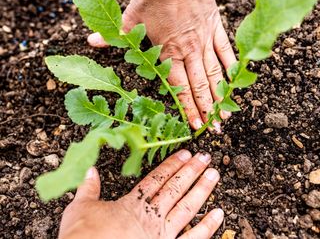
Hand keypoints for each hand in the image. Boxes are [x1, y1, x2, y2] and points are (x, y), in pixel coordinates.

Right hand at [59, 150, 222, 238]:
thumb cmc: (82, 237)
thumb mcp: (80, 208)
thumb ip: (88, 188)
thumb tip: (89, 169)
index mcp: (133, 204)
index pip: (157, 179)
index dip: (172, 164)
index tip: (185, 153)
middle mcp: (151, 216)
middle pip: (175, 188)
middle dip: (191, 171)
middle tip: (205, 157)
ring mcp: (162, 234)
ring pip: (187, 207)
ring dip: (202, 190)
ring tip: (214, 175)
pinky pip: (193, 238)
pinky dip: (207, 227)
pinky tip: (219, 214)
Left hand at [88, 0, 236, 131]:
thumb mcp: (130, 17)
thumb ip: (115, 36)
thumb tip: (91, 41)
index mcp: (168, 53)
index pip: (179, 88)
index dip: (187, 109)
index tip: (195, 125)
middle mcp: (188, 51)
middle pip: (199, 86)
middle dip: (207, 110)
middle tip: (214, 129)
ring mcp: (204, 40)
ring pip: (214, 73)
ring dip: (220, 94)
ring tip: (226, 113)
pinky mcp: (215, 27)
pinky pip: (226, 50)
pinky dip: (231, 66)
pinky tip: (236, 81)